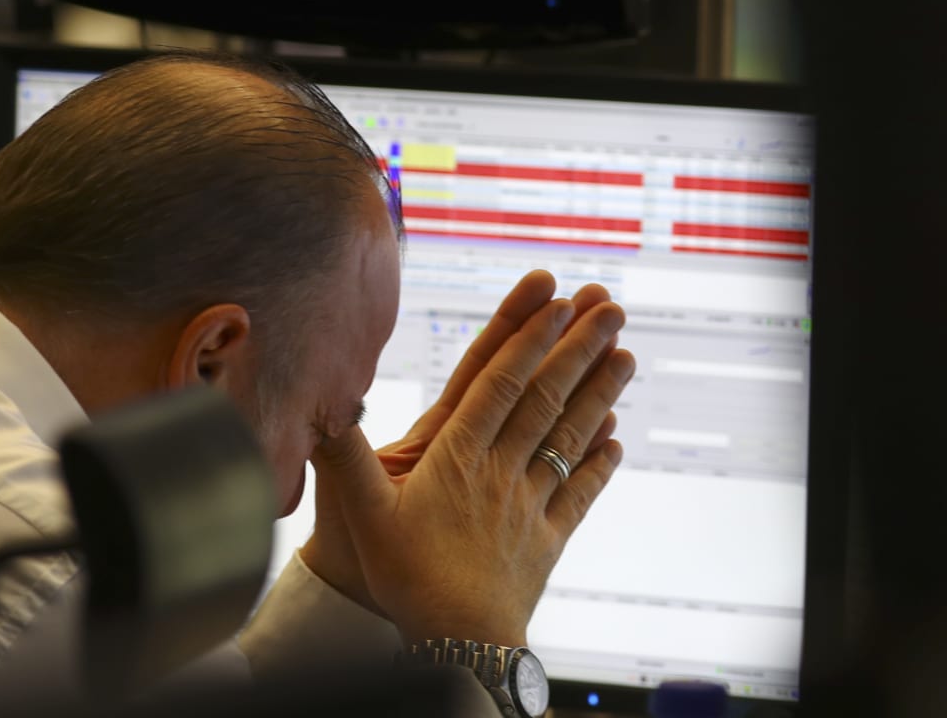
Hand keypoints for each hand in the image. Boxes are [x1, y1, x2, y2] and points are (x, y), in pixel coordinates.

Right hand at [310, 286, 633, 645]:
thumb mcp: (362, 512)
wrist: (457, 644)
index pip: (500, 385)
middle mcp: (500, 472)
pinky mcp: (545, 541)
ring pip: (568, 438)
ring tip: (625, 356)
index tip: (555, 303)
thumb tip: (321, 405)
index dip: (528, 340)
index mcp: (457, 457)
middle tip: (608, 307)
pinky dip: (596, 465)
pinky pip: (576, 495)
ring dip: (599, 393)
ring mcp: (528, 504)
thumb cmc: (405, 576)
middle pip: (544, 399)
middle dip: (577, 348)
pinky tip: (615, 440)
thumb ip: (343, 455)